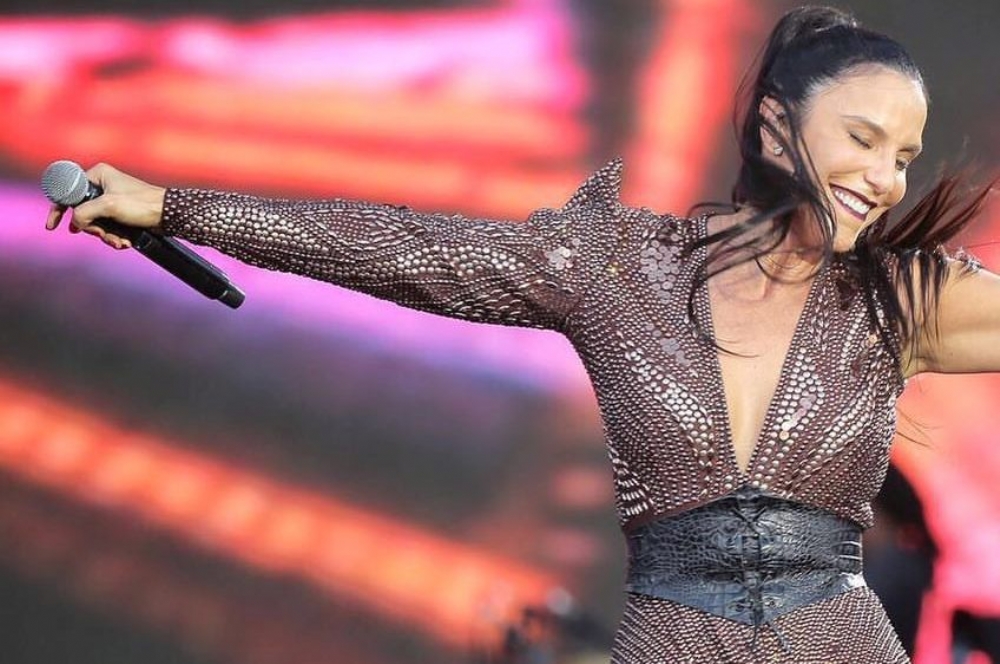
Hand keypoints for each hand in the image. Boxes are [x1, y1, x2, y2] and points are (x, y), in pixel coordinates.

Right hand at [45, 163, 166, 250]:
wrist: (170, 215)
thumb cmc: (142, 204)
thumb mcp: (109, 206)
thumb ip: (84, 213)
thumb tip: (76, 223)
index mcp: (98, 175)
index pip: (68, 192)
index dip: (59, 210)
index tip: (52, 226)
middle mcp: (103, 185)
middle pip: (82, 212)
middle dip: (93, 228)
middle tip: (101, 234)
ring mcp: (112, 200)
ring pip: (96, 223)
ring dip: (106, 235)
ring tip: (119, 241)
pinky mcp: (121, 213)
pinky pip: (109, 227)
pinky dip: (114, 237)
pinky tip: (124, 243)